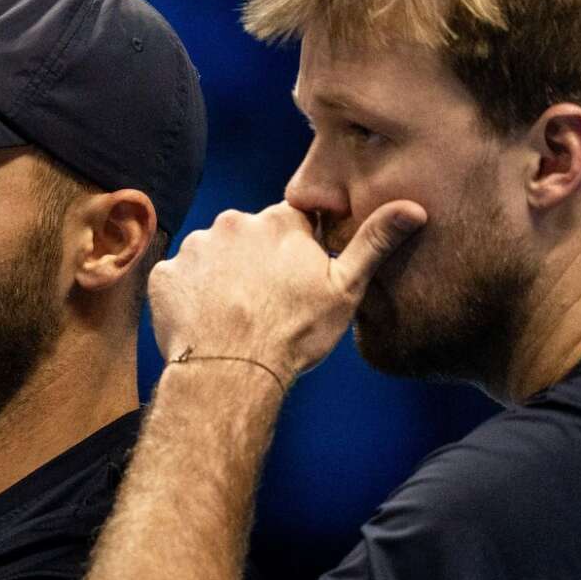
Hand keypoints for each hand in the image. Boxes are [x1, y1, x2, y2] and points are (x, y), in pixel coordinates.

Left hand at [148, 200, 425, 383]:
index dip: (296, 253)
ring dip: (221, 277)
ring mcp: (196, 248)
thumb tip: (414, 207)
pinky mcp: (166, 274)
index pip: (291, 224)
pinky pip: (180, 279)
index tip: (296, 282)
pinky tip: (206, 322)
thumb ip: (374, 242)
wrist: (232, 372)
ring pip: (213, 256)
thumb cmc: (294, 334)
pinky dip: (190, 296)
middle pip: (249, 237)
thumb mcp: (345, 289)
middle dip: (256, 262)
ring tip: (235, 316)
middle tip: (265, 303)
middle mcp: (234, 223)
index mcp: (280, 222)